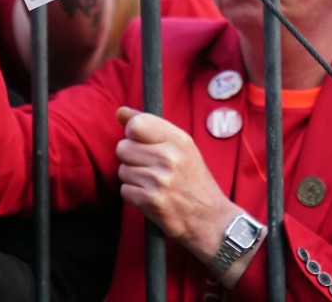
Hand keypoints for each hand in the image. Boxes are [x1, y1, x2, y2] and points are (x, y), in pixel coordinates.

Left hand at [115, 107, 238, 260]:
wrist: (211, 219)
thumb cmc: (193, 180)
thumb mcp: (181, 147)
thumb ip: (150, 126)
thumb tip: (120, 111)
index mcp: (178, 140)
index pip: (136, 124)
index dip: (133, 134)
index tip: (142, 142)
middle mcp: (169, 157)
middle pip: (123, 147)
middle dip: (131, 158)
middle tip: (150, 167)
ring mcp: (160, 180)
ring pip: (122, 170)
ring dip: (133, 178)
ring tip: (153, 183)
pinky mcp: (151, 201)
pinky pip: (124, 190)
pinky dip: (134, 195)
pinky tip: (151, 197)